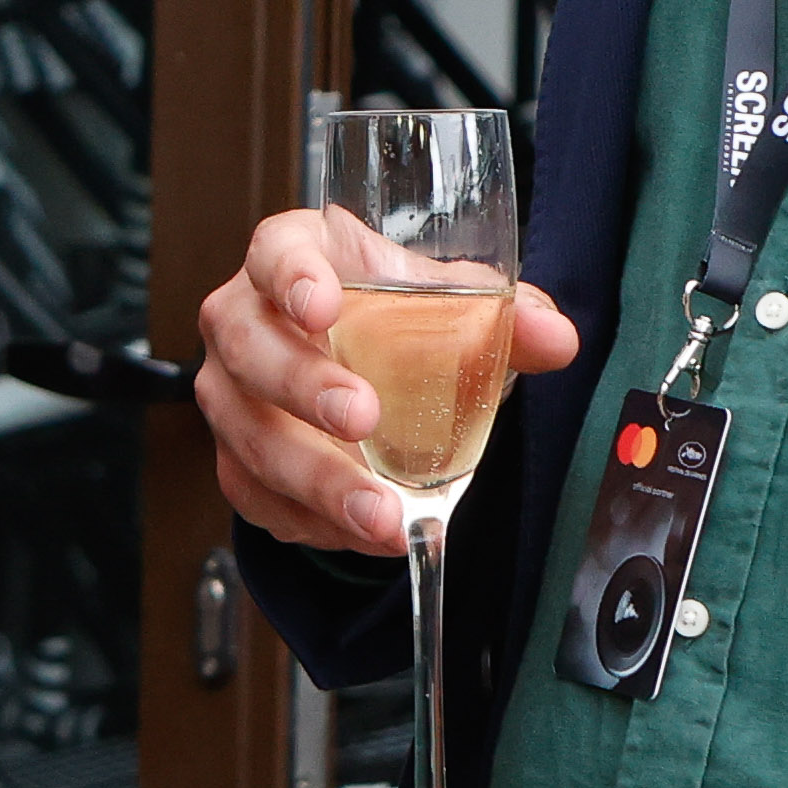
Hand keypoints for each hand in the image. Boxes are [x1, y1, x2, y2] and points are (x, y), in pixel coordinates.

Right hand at [194, 205, 584, 556]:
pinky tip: (364, 535)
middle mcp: (243, 320)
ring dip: (314, 480)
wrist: (350, 358)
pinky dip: (311, 521)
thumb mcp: (441, 300)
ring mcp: (231, 394)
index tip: (320, 305)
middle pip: (248, 350)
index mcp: (292, 257)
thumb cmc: (385, 313)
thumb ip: (500, 315)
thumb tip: (556, 337)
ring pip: (249, 437)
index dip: (290, 276)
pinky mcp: (234, 457)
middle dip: (302, 387)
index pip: (275, 252)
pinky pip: (257, 495)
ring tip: (379, 514)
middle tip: (362, 418)